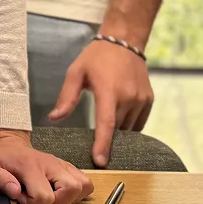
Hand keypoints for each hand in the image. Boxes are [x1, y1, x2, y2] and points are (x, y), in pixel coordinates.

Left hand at [0, 128, 93, 203]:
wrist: (7, 143)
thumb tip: (15, 191)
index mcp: (31, 165)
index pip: (45, 196)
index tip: (21, 196)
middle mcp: (50, 164)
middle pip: (73, 189)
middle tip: (40, 199)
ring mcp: (61, 165)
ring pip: (84, 185)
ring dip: (70, 199)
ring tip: (51, 196)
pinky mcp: (67, 167)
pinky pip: (85, 182)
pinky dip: (77, 193)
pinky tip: (59, 193)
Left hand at [50, 36, 153, 167]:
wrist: (125, 41)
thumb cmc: (97, 57)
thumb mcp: (76, 72)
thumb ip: (66, 97)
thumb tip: (54, 118)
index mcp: (108, 91)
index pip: (107, 124)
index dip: (103, 145)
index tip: (100, 162)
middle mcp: (128, 97)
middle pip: (116, 129)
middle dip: (106, 139)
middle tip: (94, 143)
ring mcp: (141, 99)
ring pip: (128, 128)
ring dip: (117, 130)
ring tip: (106, 119)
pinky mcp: (149, 100)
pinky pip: (138, 123)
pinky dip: (128, 125)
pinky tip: (118, 118)